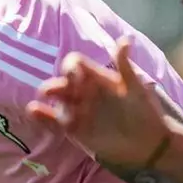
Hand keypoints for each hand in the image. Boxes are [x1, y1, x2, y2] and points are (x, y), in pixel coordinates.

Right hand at [28, 40, 170, 167]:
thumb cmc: (144, 110)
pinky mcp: (74, 128)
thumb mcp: (136, 87)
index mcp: (96, 77)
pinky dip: (42, 116)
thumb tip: (124, 40)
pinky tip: (34, 111)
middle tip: (61, 90)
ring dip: (48, 96)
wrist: (149, 142)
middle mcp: (84, 91)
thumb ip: (125, 65)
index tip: (76, 76)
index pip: (75, 64)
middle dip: (58, 83)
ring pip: (56, 100)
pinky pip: (54, 120)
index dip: (71, 67)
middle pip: (62, 81)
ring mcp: (78, 109)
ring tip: (43, 98)